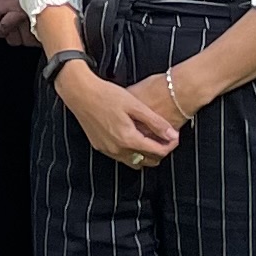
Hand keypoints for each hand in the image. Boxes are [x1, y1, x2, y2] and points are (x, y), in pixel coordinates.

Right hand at [54, 63, 177, 168]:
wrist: (80, 92)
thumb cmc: (106, 95)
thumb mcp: (135, 105)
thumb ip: (155, 123)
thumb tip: (172, 135)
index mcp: (128, 139)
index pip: (158, 152)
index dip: (171, 145)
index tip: (175, 136)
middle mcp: (118, 149)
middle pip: (148, 161)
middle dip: (160, 152)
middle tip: (165, 138)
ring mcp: (107, 150)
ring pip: (134, 162)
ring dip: (145, 155)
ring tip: (150, 138)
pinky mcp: (99, 146)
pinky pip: (121, 157)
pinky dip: (131, 152)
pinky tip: (132, 137)